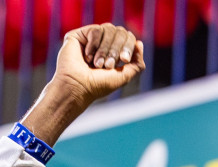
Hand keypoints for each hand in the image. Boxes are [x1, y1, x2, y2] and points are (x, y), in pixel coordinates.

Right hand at [22, 24, 144, 142]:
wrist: (77, 87)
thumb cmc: (99, 85)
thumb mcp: (124, 76)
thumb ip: (137, 63)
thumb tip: (139, 43)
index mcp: (114, 52)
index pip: (128, 38)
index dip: (129, 46)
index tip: (124, 60)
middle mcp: (103, 43)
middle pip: (120, 32)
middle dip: (115, 50)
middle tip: (108, 65)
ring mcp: (91, 39)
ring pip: (109, 29)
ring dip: (104, 50)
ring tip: (97, 64)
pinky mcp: (79, 35)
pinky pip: (95, 30)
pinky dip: (94, 45)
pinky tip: (87, 57)